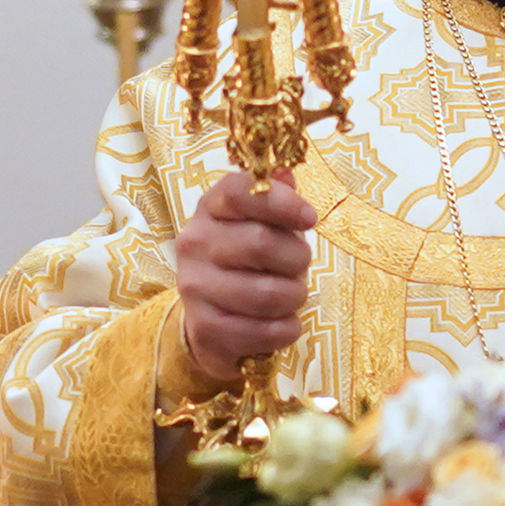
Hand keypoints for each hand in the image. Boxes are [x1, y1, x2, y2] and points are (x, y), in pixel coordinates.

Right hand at [174, 170, 315, 381]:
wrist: (209, 320)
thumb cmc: (245, 262)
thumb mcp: (258, 224)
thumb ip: (274, 200)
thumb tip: (285, 173)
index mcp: (210, 208)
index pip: (239, 192)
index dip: (281, 202)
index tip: (309, 219)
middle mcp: (195, 243)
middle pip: (261, 243)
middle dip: (296, 258)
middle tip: (299, 266)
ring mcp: (195, 287)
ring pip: (267, 293)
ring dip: (294, 296)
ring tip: (291, 295)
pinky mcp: (205, 328)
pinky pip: (264, 331)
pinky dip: (286, 329)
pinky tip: (284, 323)